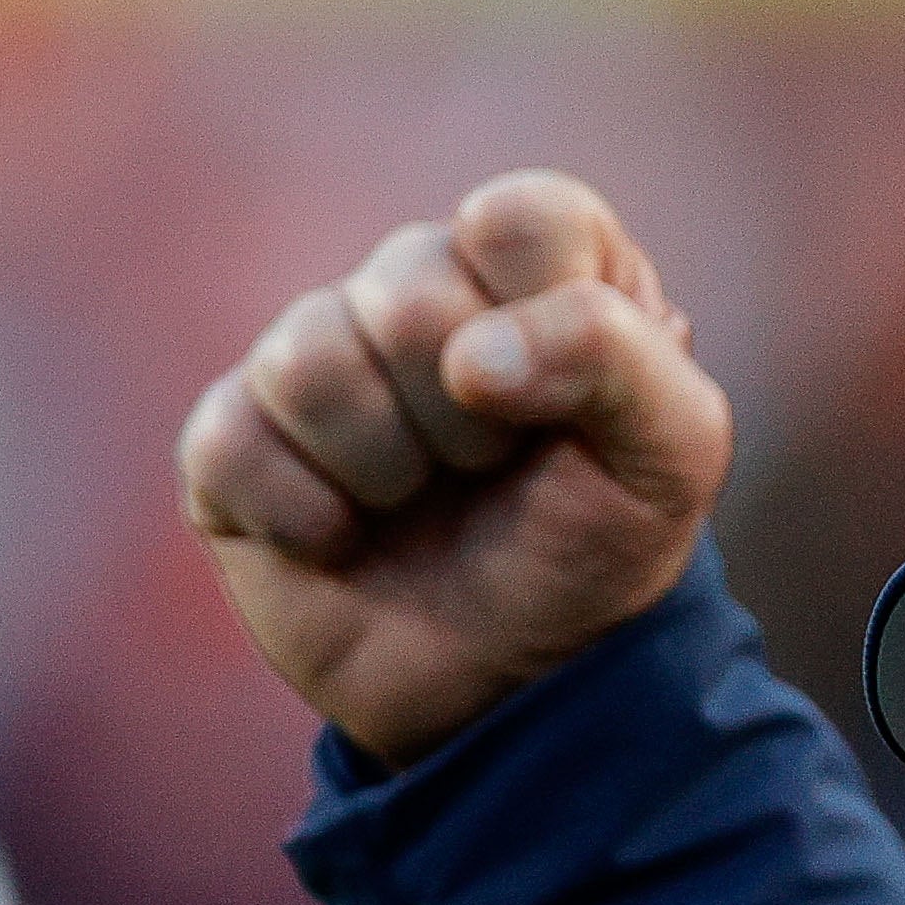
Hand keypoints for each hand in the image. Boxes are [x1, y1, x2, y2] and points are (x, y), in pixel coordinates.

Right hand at [177, 170, 733, 765]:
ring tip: (421, 505)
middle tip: (491, 473)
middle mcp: (418, 288)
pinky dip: (307, 517)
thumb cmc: (595, 550)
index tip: (562, 410)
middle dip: (467, 417)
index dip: (542, 319)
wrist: (516, 685)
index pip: (522, 219)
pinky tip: (345, 542)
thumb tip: (470, 359)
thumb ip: (616, 356)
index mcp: (536, 267)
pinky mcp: (233, 440)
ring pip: (310, 360)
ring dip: (388, 467)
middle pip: (408, 284)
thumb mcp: (673, 454)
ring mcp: (316, 358)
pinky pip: (232, 441)